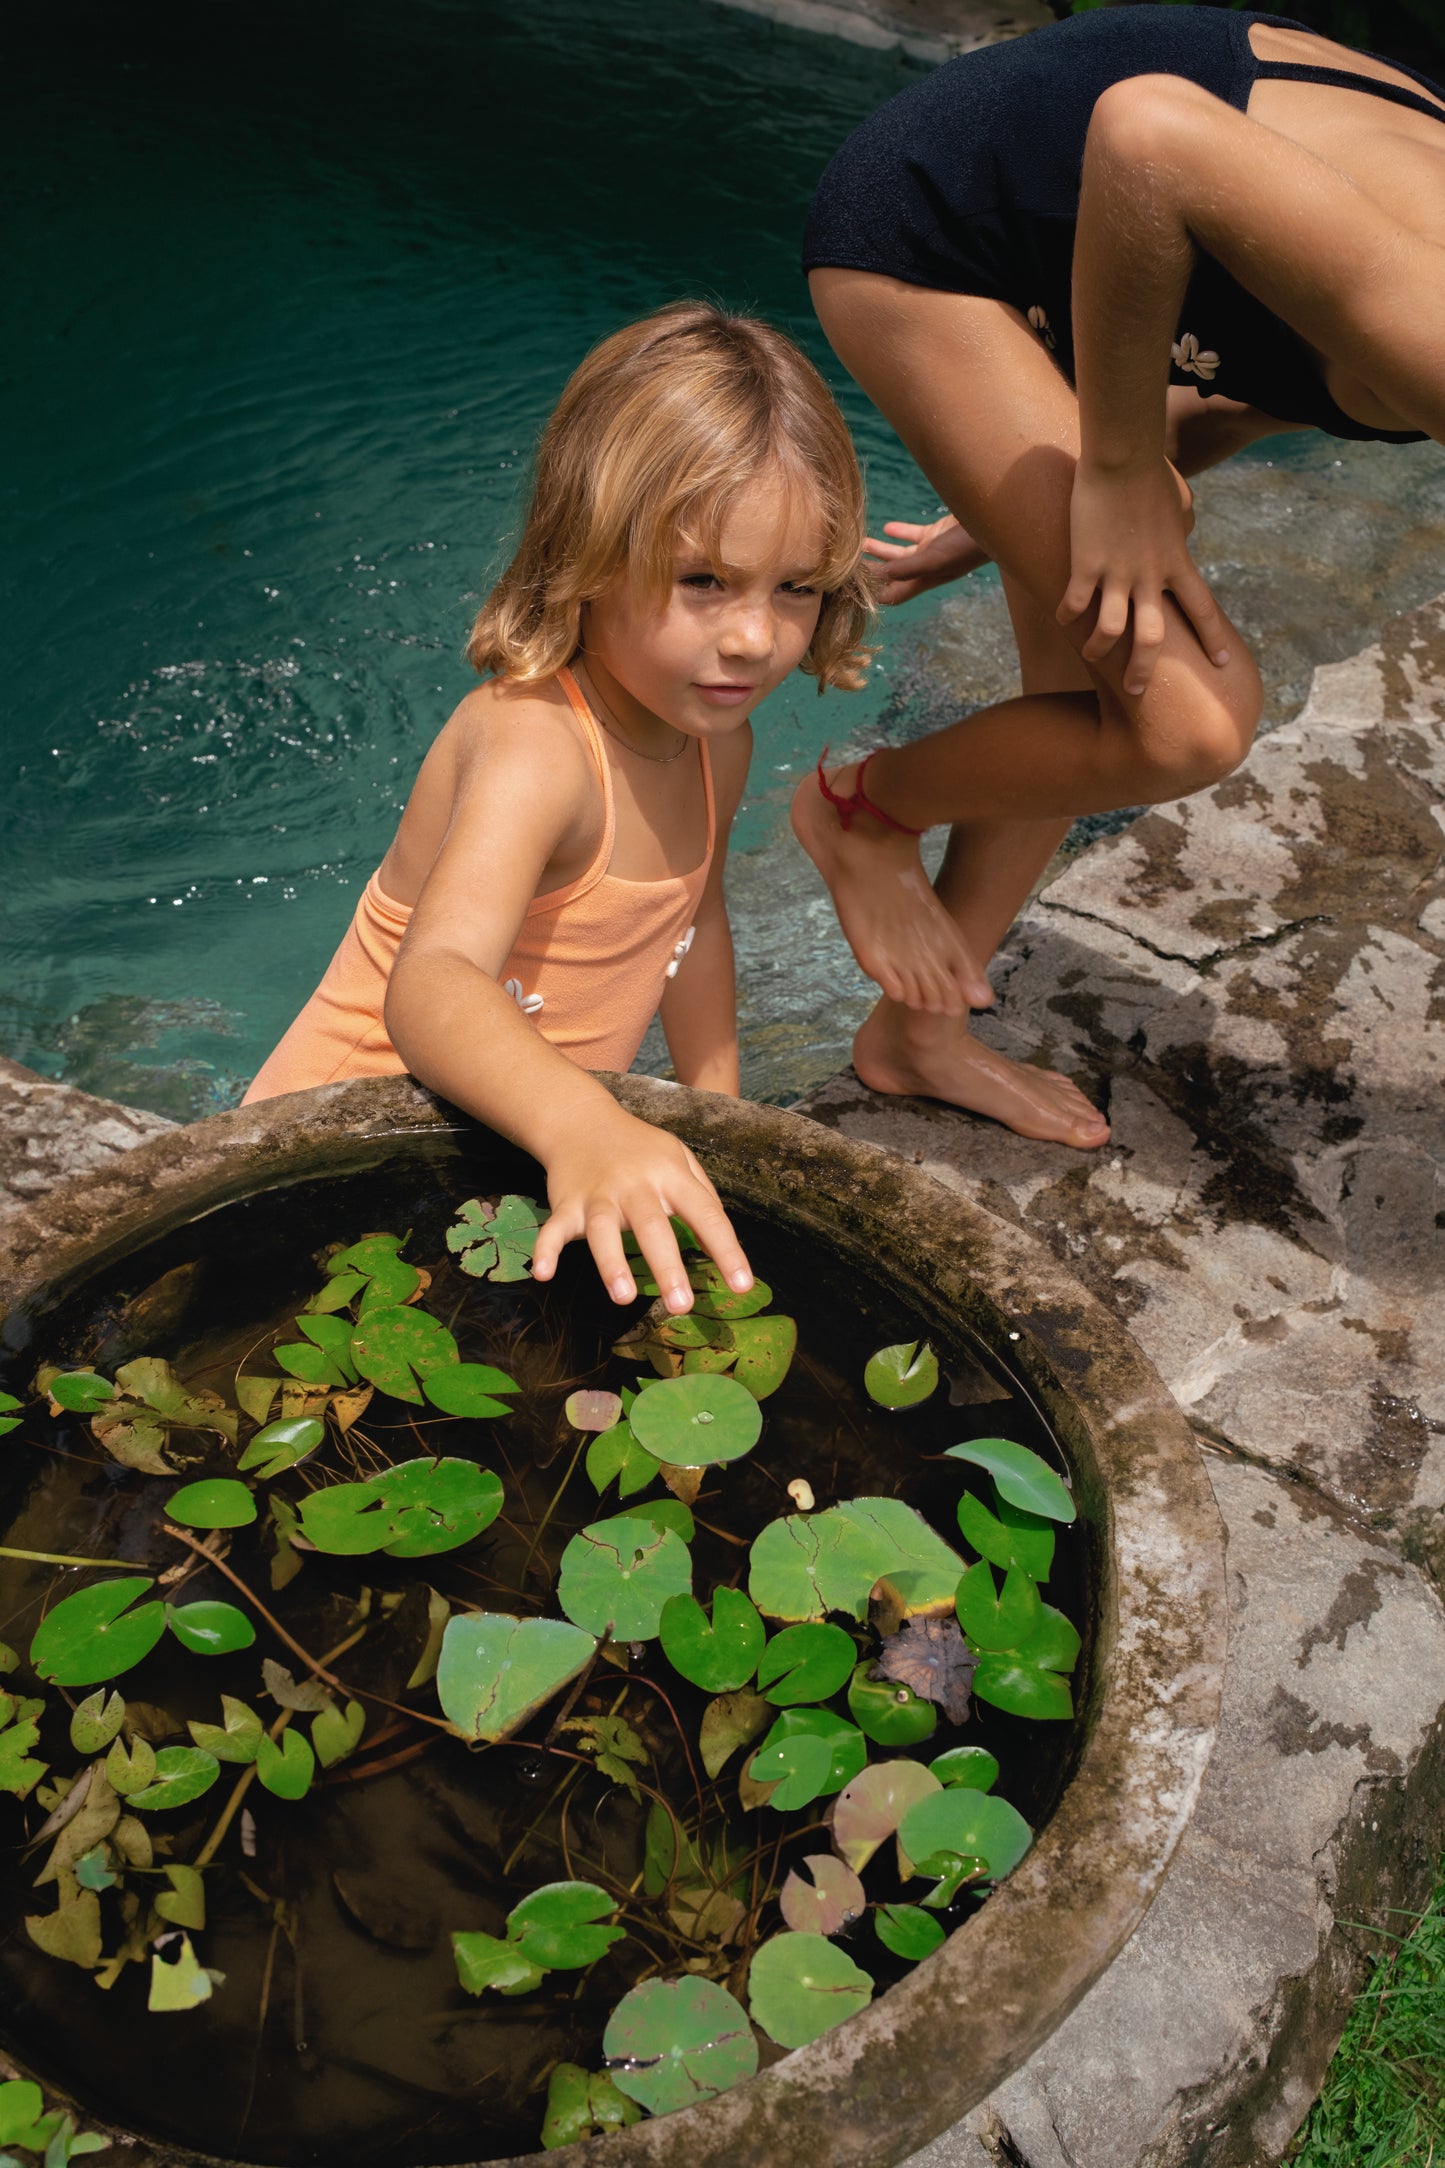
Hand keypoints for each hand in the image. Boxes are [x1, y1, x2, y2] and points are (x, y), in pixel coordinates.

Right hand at [531, 1106, 751, 1312]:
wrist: (582, 1120)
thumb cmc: (640, 1148)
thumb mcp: (679, 1158)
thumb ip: (702, 1197)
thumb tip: (720, 1245)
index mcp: (670, 1175)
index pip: (706, 1213)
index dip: (727, 1250)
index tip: (742, 1285)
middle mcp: (635, 1185)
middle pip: (652, 1226)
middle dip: (668, 1266)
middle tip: (682, 1305)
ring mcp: (598, 1194)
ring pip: (603, 1230)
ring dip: (612, 1263)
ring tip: (624, 1297)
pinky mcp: (566, 1203)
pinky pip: (554, 1228)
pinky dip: (546, 1249)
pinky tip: (543, 1273)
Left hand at [863, 514, 989, 605]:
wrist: (996, 520)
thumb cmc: (968, 543)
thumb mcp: (936, 558)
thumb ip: (907, 567)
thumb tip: (880, 578)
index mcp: (925, 579)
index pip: (894, 595)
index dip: (873, 595)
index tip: (851, 590)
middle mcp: (927, 568)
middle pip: (892, 575)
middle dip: (871, 571)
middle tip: (847, 565)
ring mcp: (932, 550)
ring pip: (899, 554)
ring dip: (880, 550)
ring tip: (859, 544)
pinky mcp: (938, 533)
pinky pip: (914, 535)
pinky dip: (900, 532)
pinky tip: (886, 527)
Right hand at [1058, 457, 1227, 694]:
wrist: (1123, 456)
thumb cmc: (1152, 472)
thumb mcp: (1179, 501)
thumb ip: (1183, 522)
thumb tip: (1184, 528)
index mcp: (1177, 562)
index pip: (1203, 609)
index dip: (1213, 639)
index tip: (1223, 664)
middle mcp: (1150, 576)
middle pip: (1153, 637)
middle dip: (1144, 670)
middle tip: (1137, 691)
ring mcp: (1117, 573)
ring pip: (1110, 630)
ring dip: (1099, 650)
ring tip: (1090, 655)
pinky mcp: (1086, 563)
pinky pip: (1075, 603)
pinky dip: (1068, 615)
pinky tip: (1063, 618)